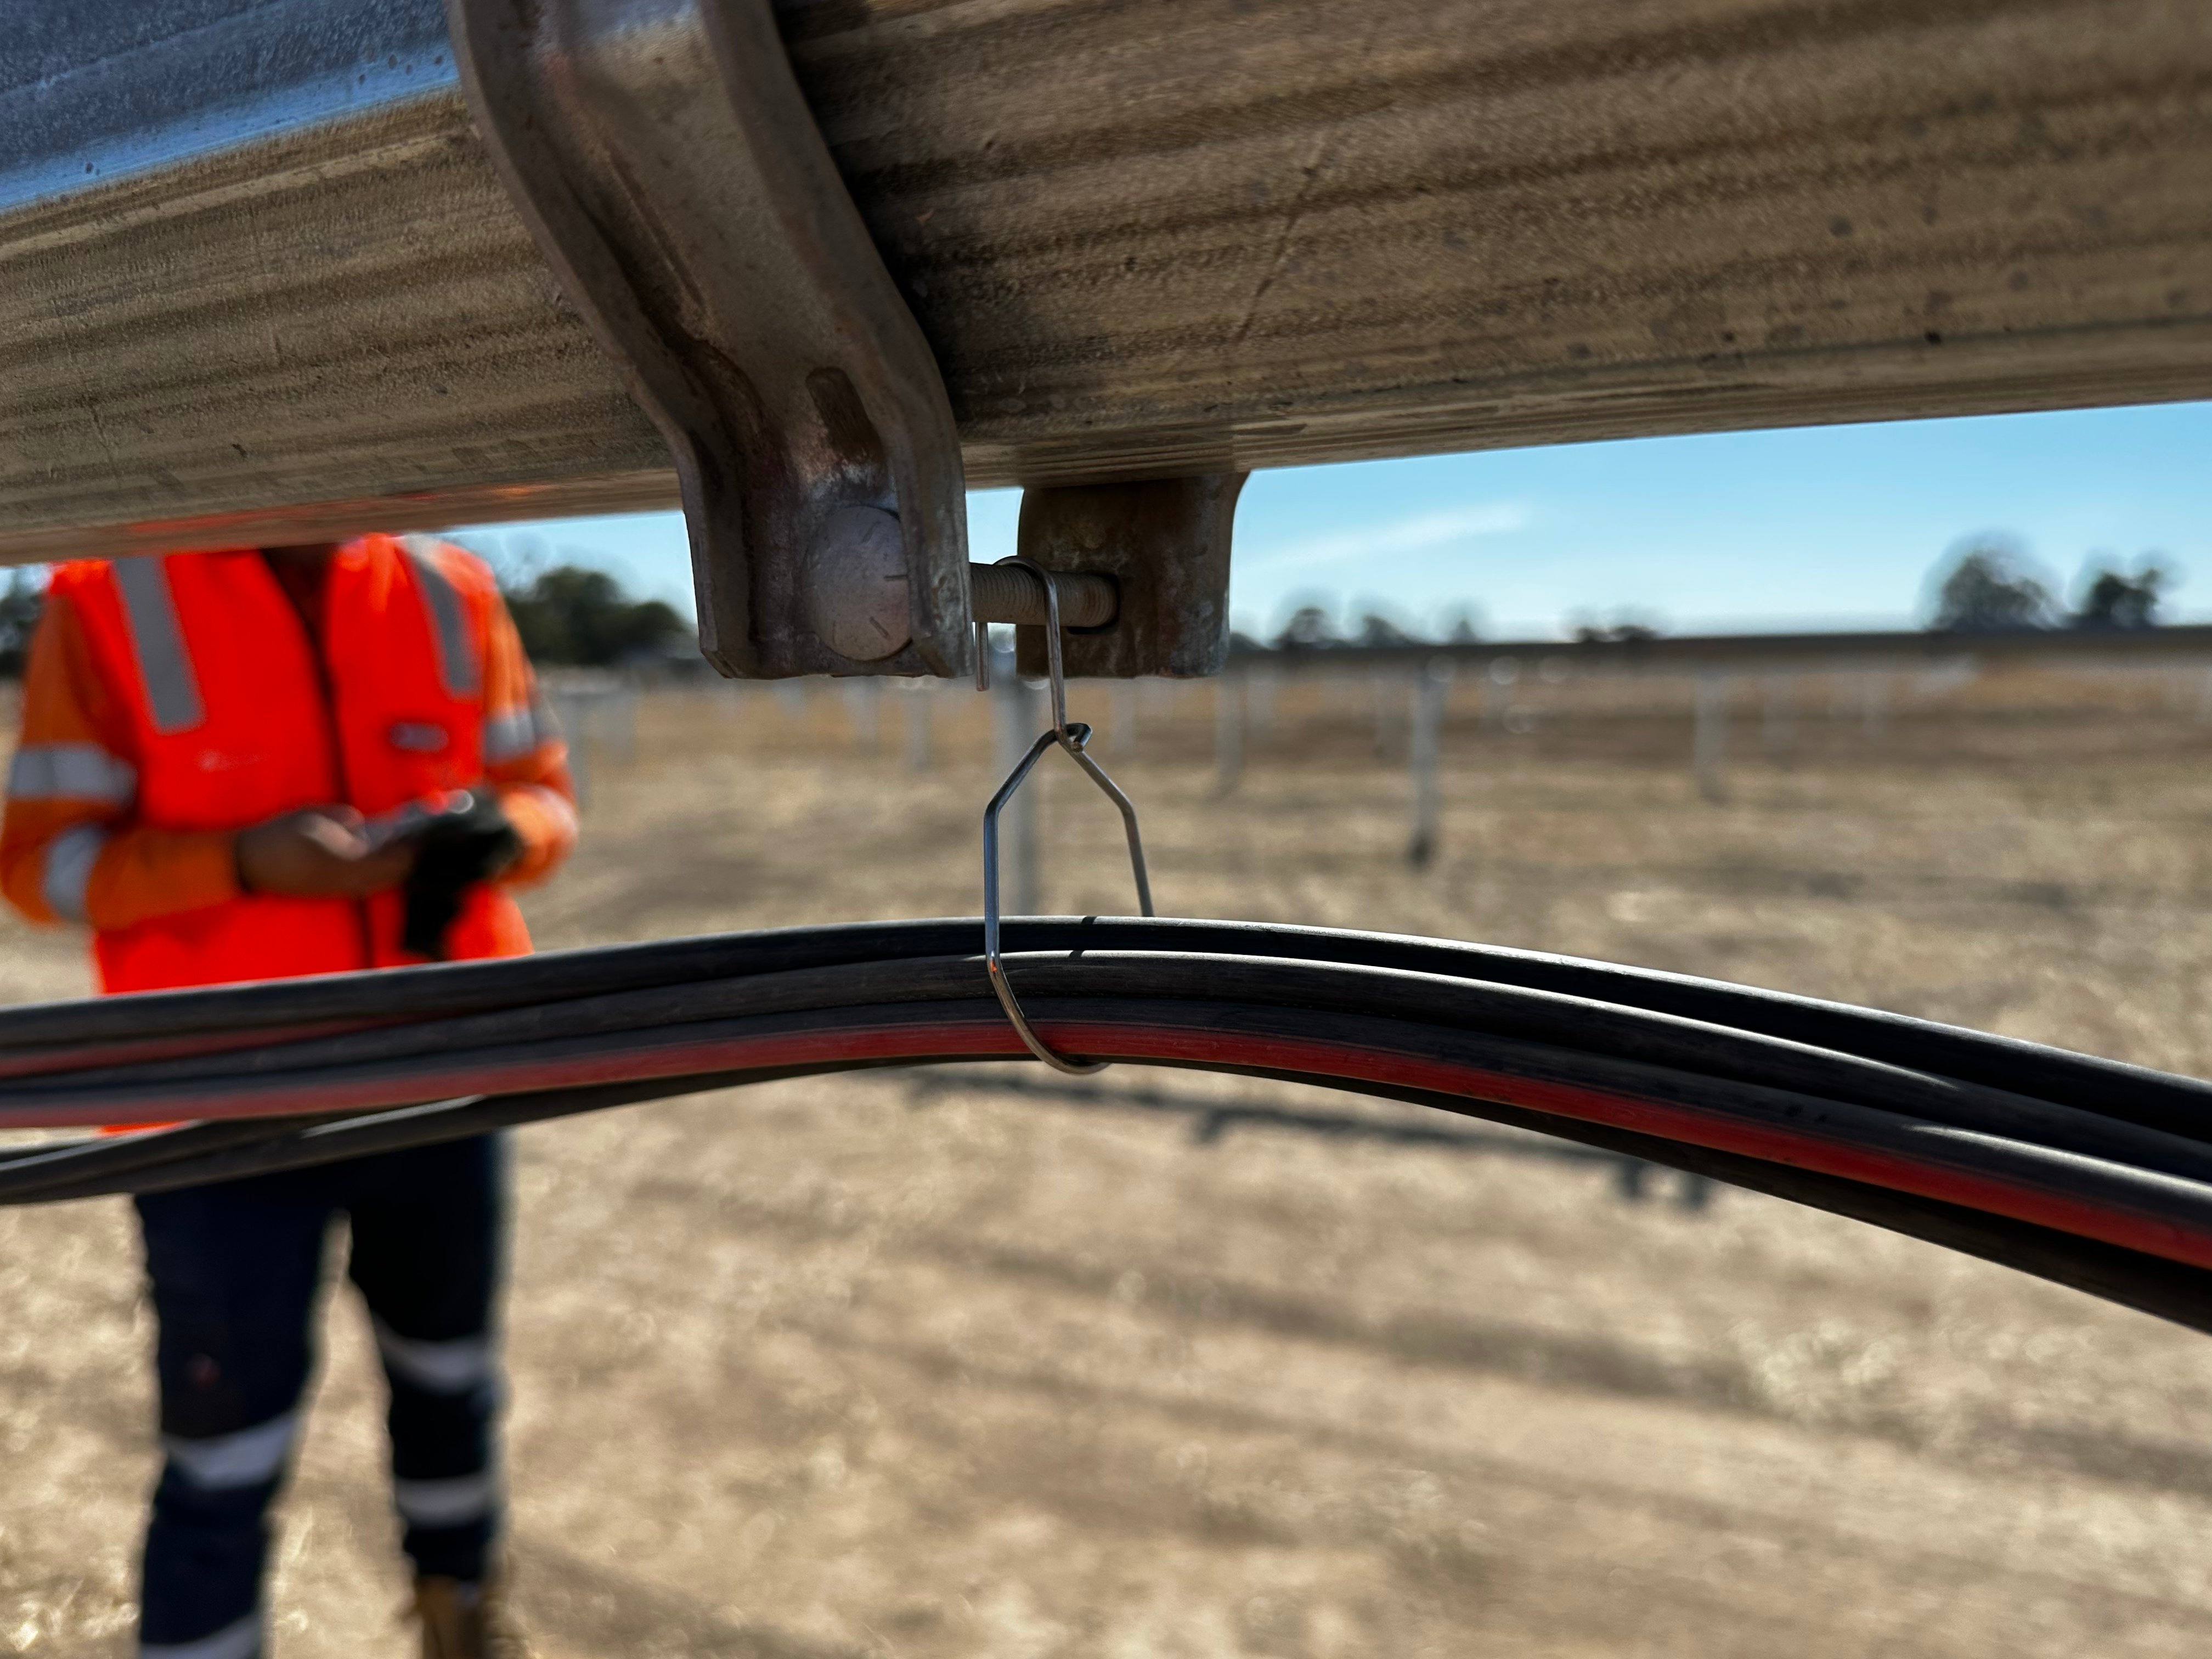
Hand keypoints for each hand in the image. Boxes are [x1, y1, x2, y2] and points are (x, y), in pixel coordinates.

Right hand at [234, 806, 418, 898]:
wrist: (249, 862)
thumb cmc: (280, 834)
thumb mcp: (313, 817)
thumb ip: (342, 819)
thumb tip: (362, 822)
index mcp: (344, 859)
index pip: (392, 860)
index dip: (409, 849)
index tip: (419, 834)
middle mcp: (345, 880)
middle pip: (390, 877)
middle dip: (406, 861)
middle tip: (414, 843)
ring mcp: (337, 890)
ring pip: (377, 886)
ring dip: (392, 871)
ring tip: (401, 853)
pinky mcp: (328, 894)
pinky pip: (362, 888)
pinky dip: (376, 878)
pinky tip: (377, 865)